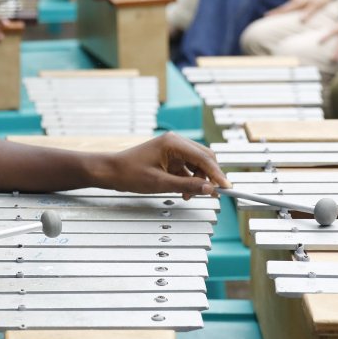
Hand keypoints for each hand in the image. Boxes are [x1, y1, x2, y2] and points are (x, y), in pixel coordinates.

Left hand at [97, 133, 230, 198]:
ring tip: (191, 196)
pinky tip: (184, 192)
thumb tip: (210, 189)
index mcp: (174, 143)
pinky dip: (189, 180)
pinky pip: (187, 168)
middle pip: (204, 158)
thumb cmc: (129, 174)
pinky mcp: (169, 158)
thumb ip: (187, 186)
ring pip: (197, 164)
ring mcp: (173, 149)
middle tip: (213, 194)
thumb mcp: (160, 183)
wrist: (111, 172)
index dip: (217, 174)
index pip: (204, 158)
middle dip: (209, 177)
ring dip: (198, 180)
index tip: (227, 188)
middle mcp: (176, 142)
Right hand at [267, 0, 335, 20]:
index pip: (284, 9)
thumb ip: (309, 13)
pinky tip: (292, 11)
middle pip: (284, 7)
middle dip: (276, 12)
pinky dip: (292, 7)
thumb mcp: (317, 5)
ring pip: (290, 5)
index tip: (265, 15)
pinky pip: (294, 3)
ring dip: (285, 10)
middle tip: (267, 17)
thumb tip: (300, 20)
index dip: (274, 13)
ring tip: (278, 16)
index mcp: (298, 1)